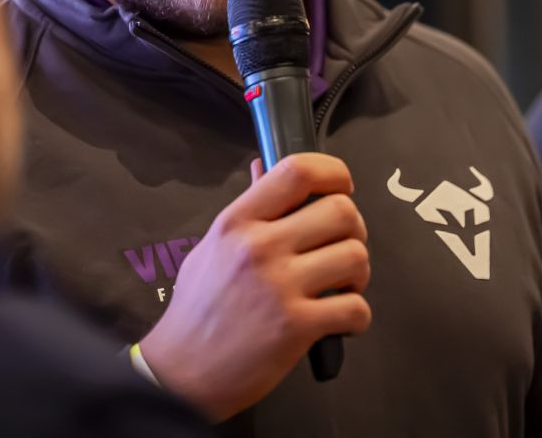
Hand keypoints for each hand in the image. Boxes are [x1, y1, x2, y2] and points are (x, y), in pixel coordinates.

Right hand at [137, 152, 371, 421]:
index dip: (333, 172)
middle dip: (354, 229)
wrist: (182, 373)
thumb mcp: (212, 246)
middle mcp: (260, 246)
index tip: (341, 187)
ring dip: (359, 273)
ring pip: (356, 256)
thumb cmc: (198, 309)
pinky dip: (358, 316)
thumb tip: (263, 167)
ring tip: (342, 286)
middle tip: (341, 247)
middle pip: (341, 211)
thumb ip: (245, 208)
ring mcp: (280, 286)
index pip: (296, 171)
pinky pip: (356, 308)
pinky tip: (340, 320)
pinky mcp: (297, 327)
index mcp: (237, 221)